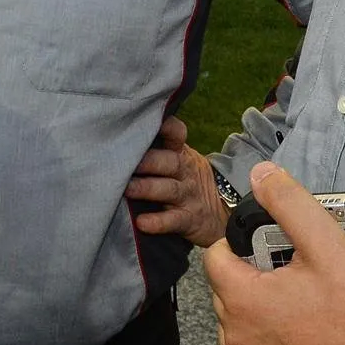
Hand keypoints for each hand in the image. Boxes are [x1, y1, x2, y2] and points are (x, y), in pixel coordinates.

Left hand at [125, 115, 228, 245]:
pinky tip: (142, 222)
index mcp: (181, 154)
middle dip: (148, 161)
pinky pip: (173, 220)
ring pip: (169, 189)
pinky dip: (158, 222)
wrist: (223, 212)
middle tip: (123, 161)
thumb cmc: (188, 180)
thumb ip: (158, 149)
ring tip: (127, 189)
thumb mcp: (181, 160)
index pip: (176, 134)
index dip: (167, 127)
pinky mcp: (188, 219)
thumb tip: (121, 137)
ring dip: (147, 188)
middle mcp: (185, 172)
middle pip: (169, 162)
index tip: (152, 122)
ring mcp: (188, 195)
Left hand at [204, 162, 344, 344]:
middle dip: (250, 281)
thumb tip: (263, 176)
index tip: (261, 247)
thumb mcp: (327, 243)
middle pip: (227, 296)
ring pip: (238, 335)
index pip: (216, 258)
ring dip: (256, 321)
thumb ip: (290, 204)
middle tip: (290, 278)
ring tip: (297, 311)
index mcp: (243, 299)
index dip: (237, 245)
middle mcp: (239, 340)